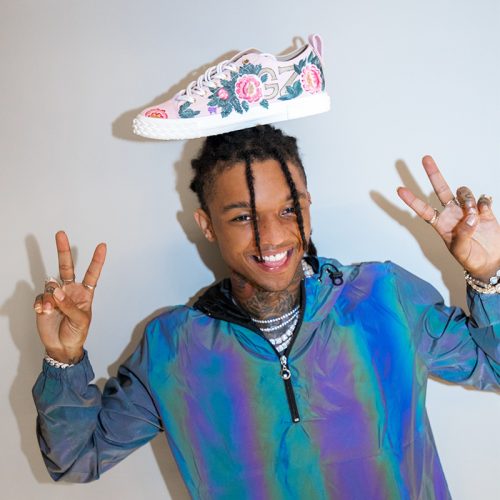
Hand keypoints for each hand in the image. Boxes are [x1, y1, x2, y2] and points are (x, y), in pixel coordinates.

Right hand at [33, 231, 106, 363]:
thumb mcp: (80, 320)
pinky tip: (43, 312)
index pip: (92, 273)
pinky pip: (40, 297)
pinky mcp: (43, 302)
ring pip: (50, 285)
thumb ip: (69, 305)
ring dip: (49, 297)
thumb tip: (56, 291)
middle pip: (66, 267)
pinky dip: (41, 304)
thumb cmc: (77, 333)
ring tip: (50, 310)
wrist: (61, 347)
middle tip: (60, 234)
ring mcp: (56, 295)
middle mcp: (70, 291)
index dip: (97, 260)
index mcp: (85, 293)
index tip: (102, 246)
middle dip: (63, 250)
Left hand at [397, 155, 499, 281]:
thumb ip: (462, 235)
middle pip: (440, 190)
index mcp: (441, 224)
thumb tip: (469, 218)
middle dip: (433, 174)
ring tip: (473, 216)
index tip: (399, 190)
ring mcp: (467, 210)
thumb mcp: (461, 251)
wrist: (490, 262)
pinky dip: (483, 203)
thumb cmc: (470, 259)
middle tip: (425, 158)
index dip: (412, 200)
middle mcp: (451, 214)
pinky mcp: (484, 209)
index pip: (423, 210)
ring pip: (463, 192)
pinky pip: (482, 198)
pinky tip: (484, 213)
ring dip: (467, 200)